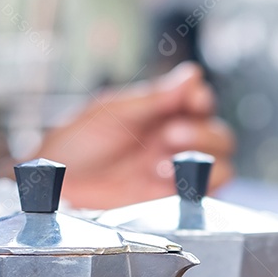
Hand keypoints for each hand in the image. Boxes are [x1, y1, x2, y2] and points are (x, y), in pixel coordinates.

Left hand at [28, 62, 234, 209]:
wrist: (56, 187)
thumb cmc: (74, 147)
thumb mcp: (111, 113)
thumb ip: (153, 97)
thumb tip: (191, 75)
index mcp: (161, 115)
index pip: (199, 102)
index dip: (202, 99)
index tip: (194, 100)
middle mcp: (174, 143)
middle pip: (219, 135)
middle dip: (202, 133)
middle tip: (170, 134)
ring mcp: (176, 173)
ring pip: (222, 163)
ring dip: (202, 159)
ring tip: (163, 161)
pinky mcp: (173, 201)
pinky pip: (207, 192)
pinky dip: (199, 184)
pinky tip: (166, 180)